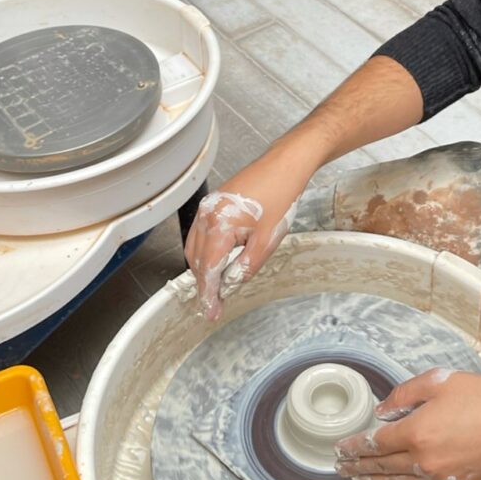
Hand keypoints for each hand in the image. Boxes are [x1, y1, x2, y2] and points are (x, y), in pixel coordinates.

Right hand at [184, 155, 309, 319]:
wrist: (284, 167)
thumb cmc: (280, 196)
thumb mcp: (267, 240)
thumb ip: (246, 267)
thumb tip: (230, 285)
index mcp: (218, 224)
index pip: (207, 269)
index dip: (208, 294)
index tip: (210, 312)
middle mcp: (206, 215)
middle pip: (196, 260)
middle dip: (205, 283)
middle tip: (216, 303)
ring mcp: (207, 207)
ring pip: (195, 248)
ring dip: (204, 268)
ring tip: (219, 286)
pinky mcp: (213, 204)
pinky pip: (201, 234)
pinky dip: (207, 252)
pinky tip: (220, 261)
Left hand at [335, 373, 480, 479]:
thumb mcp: (439, 381)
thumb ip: (404, 394)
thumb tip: (382, 411)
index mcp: (417, 432)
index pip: (375, 444)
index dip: (355, 447)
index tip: (341, 448)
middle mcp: (425, 461)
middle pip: (382, 469)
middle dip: (358, 468)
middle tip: (341, 468)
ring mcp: (440, 478)